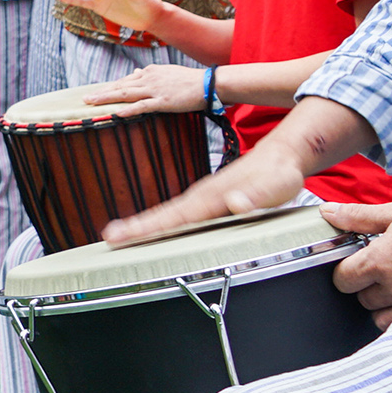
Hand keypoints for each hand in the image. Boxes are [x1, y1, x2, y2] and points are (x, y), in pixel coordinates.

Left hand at [83, 64, 217, 118]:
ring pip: (125, 94)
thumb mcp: (167, 72)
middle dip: (101, 92)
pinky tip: (115, 113)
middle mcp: (149, 78)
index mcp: (150, 71)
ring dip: (106, 99)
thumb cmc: (190, 80)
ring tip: (91, 104)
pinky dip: (128, 110)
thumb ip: (151, 73)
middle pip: (120, 86)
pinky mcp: (163, 102)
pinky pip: (142, 106)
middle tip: (85, 99)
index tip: (97, 92)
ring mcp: (155, 90)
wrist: (209, 84)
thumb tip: (137, 70)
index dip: (109, 87)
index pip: (125, 80)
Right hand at [101, 144, 310, 245]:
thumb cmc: (280, 173)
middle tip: (109, 238)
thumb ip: (255, 196)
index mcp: (213, 197)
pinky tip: (155, 228)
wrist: (282, 154)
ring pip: (169, 213)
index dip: (148, 226)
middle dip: (136, 227)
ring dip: (145, 224)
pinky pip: (180, 213)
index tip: (123, 233)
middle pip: (164, 214)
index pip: (176, 215)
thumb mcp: (275, 186)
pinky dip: (162, 221)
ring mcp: (204, 197)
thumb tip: (235, 202)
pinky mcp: (209, 200)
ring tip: (121, 235)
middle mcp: (203, 196)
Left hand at [328, 198, 391, 326]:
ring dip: (385, 307)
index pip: (343, 280)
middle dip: (367, 287)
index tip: (356, 266)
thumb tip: (327, 212)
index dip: (346, 273)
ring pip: (383, 319)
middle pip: (363, 300)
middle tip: (383, 272)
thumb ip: (359, 217)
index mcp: (382, 261)